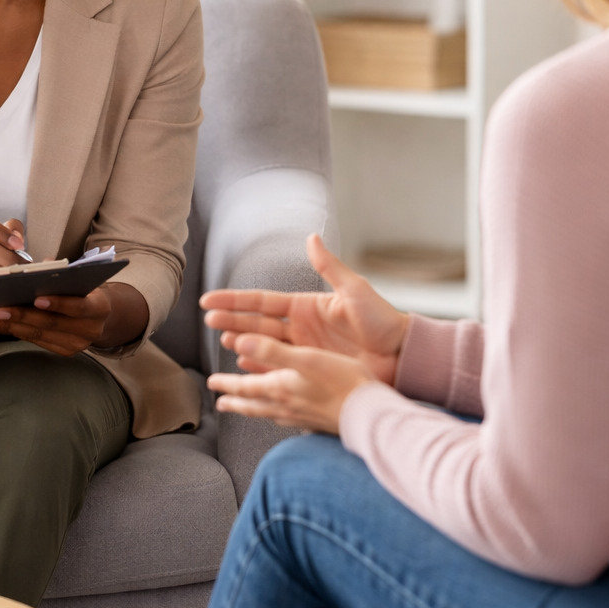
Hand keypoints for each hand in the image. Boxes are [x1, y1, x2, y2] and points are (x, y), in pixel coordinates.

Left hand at [0, 281, 149, 356]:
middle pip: (54, 324)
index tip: (36, 298)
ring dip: (13, 326)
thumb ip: (63, 271)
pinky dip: (16, 332)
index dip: (58, 303)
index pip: (79, 307)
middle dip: (24, 316)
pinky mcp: (64, 351)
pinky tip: (0, 325)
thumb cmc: (85, 290)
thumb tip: (41, 265)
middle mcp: (91, 330)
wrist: (100, 316)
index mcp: (100, 308)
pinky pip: (37, 342)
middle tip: (0, 308)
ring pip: (41, 335)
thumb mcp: (81, 278)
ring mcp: (77, 344)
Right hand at [200, 234, 408, 384]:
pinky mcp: (310, 369)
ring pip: (264, 346)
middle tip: (207, 321)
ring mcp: (303, 350)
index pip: (262, 302)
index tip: (210, 300)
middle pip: (257, 323)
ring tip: (224, 341)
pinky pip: (279, 367)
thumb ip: (328, 267)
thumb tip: (310, 238)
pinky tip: (243, 366)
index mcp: (306, 306)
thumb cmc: (381, 320)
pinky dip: (260, 367)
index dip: (235, 300)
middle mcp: (300, 328)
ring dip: (243, 343)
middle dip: (231, 320)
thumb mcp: (354, 290)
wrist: (400, 355)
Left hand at [207, 334, 376, 432]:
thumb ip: (272, 351)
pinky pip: (289, 419)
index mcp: (281, 388)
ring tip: (246, 410)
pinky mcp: (317, 423)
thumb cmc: (342, 382)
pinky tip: (285, 417)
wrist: (370, 414)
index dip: (227, 384)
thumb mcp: (305, 359)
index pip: (246, 387)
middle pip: (254, 405)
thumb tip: (240, 341)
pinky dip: (279, 416)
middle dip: (235, 401)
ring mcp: (302, 417)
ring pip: (270, 413)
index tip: (211, 383)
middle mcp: (288, 405)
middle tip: (220, 403)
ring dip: (254, 410)